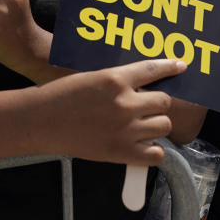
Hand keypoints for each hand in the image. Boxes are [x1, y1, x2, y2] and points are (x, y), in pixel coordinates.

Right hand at [40, 59, 186, 165]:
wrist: (39, 120)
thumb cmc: (60, 96)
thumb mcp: (92, 78)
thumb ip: (118, 81)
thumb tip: (141, 86)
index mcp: (115, 79)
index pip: (154, 69)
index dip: (171, 67)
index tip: (181, 66)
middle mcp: (125, 102)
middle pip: (164, 101)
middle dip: (157, 103)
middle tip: (147, 106)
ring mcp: (125, 129)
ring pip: (163, 125)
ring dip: (156, 124)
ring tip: (142, 125)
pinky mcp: (121, 152)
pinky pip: (156, 153)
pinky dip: (152, 149)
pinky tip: (142, 144)